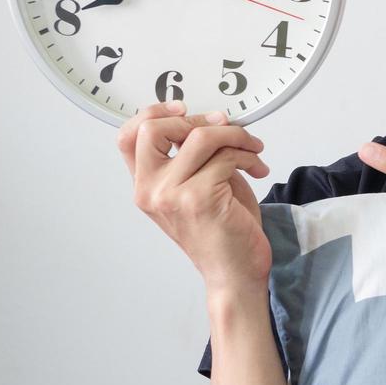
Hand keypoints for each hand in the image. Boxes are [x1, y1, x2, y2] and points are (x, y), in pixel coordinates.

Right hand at [116, 100, 272, 295]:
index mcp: (145, 187)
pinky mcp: (198, 199)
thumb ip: (192, 157)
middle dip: (197, 119)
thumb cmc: (222, 232)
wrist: (235, 274)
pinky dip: (247, 156)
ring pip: (200, 137)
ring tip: (253, 149)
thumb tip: (211, 120)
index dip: (153, 113)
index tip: (185, 110)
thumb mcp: (198, 187)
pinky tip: (257, 168)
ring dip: (236, 136)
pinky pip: (225, 157)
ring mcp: (170, 195)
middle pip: (154, 129)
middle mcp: (150, 191)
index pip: (127, 137)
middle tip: (226, 127)